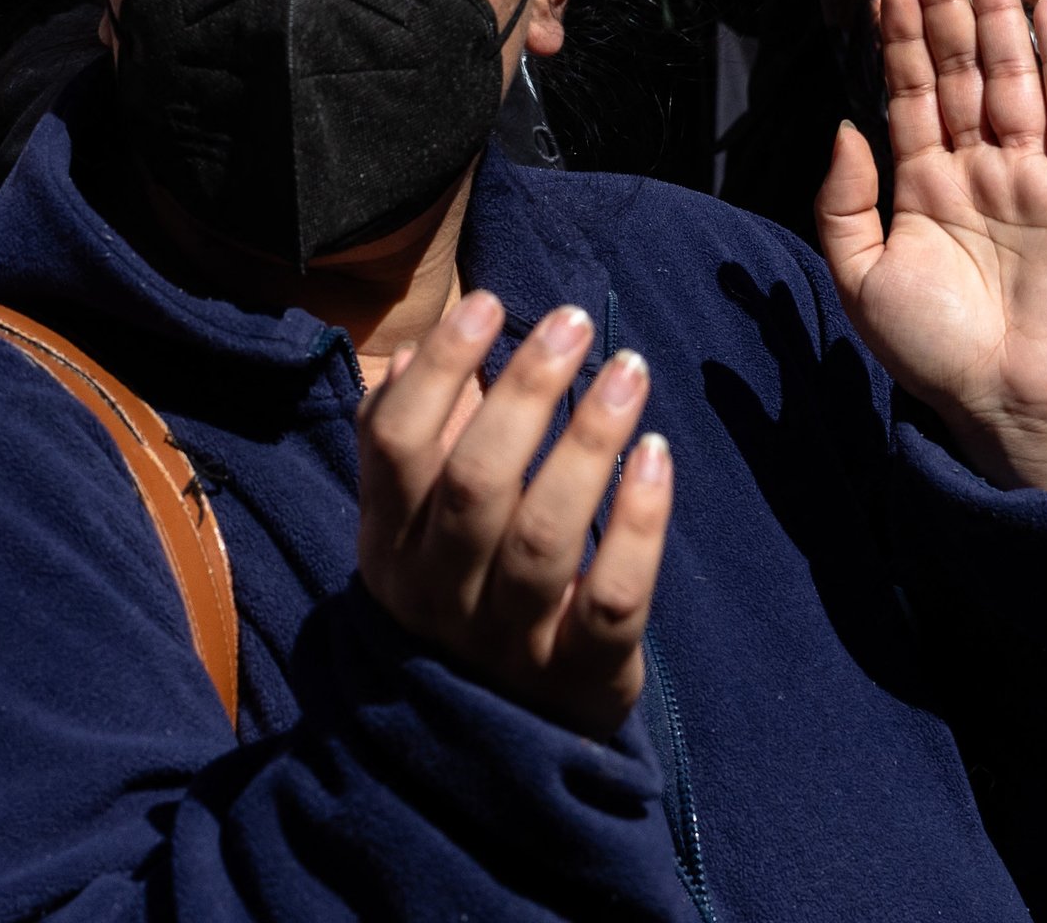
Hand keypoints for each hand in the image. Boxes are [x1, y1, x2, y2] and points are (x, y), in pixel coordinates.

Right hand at [357, 291, 671, 736]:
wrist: (497, 742)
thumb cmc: (463, 592)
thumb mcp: (418, 526)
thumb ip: (422, 435)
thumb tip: (445, 339)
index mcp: (388, 544)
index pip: (394, 445)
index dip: (437, 369)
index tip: (489, 304)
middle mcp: (438, 592)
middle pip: (474, 481)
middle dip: (526, 391)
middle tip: (575, 323)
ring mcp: (508, 639)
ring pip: (543, 535)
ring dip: (588, 442)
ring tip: (628, 371)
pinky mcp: (580, 676)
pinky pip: (611, 597)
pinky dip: (637, 525)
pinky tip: (658, 457)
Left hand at [814, 0, 1046, 497]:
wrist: (1002, 402)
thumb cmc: (929, 348)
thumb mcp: (859, 273)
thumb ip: (843, 200)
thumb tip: (844, 123)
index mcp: (922, 181)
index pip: (908, 88)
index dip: (897, 34)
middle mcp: (977, 166)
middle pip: (958, 68)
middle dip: (946, 6)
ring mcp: (1032, 175)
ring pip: (1013, 78)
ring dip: (1000, 18)